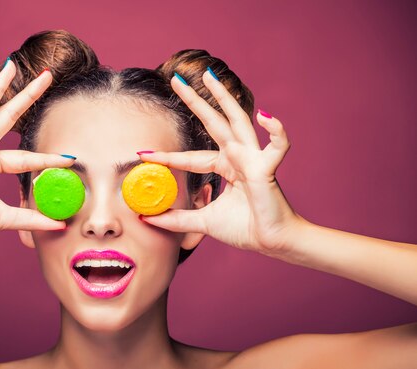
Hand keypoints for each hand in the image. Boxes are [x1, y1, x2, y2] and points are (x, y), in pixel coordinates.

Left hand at [138, 71, 303, 253]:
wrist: (271, 241)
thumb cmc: (244, 228)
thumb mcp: (203, 222)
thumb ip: (176, 219)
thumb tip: (146, 218)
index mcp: (224, 166)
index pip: (189, 156)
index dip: (166, 156)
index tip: (142, 153)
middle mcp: (237, 156)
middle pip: (211, 122)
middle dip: (194, 100)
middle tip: (175, 79)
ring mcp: (252, 158)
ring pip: (237, 120)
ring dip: (224, 97)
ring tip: (210, 76)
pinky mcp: (267, 168)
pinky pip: (277, 146)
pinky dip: (276, 130)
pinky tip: (265, 115)